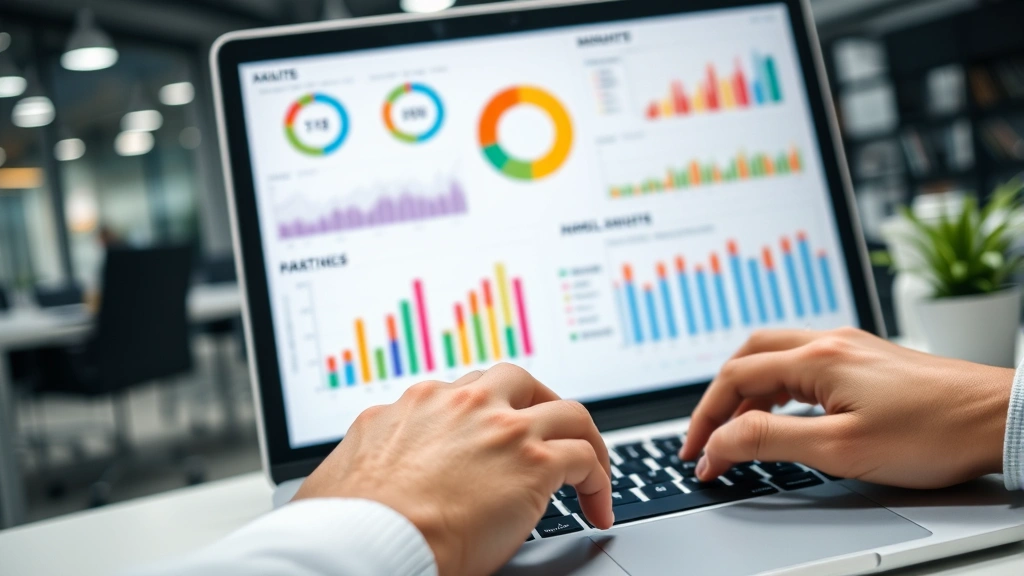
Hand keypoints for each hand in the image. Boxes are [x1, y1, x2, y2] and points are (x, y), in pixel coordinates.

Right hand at [292, 363, 612, 575]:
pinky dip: (600, 479)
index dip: (487, 414)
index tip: (495, 437)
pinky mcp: (534, 462)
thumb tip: (346, 476)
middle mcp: (463, 403)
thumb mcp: (343, 469)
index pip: (466, 391)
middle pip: (519, 381)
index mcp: (418, 403)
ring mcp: (503, 428)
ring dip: (582, 439)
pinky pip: (587, 457)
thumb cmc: (349, 518)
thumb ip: (364, 457)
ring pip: (565, 412)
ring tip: (591, 469)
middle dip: (539, 404)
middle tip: (547, 434)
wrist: (371, 537)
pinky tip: (598, 507)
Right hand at [681, 328, 1011, 488]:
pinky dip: (778, 386)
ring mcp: (850, 348)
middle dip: (718, 396)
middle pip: (749, 356)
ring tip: (735, 426)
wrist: (999, 418)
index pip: (735, 380)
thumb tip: (719, 441)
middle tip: (705, 435)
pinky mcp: (867, 360)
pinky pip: (804, 363)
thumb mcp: (840, 448)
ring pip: (776, 356)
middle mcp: (829, 343)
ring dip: (747, 389)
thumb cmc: (932, 433)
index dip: (706, 420)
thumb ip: (770, 441)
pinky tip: (783, 410)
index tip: (697, 455)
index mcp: (816, 359)